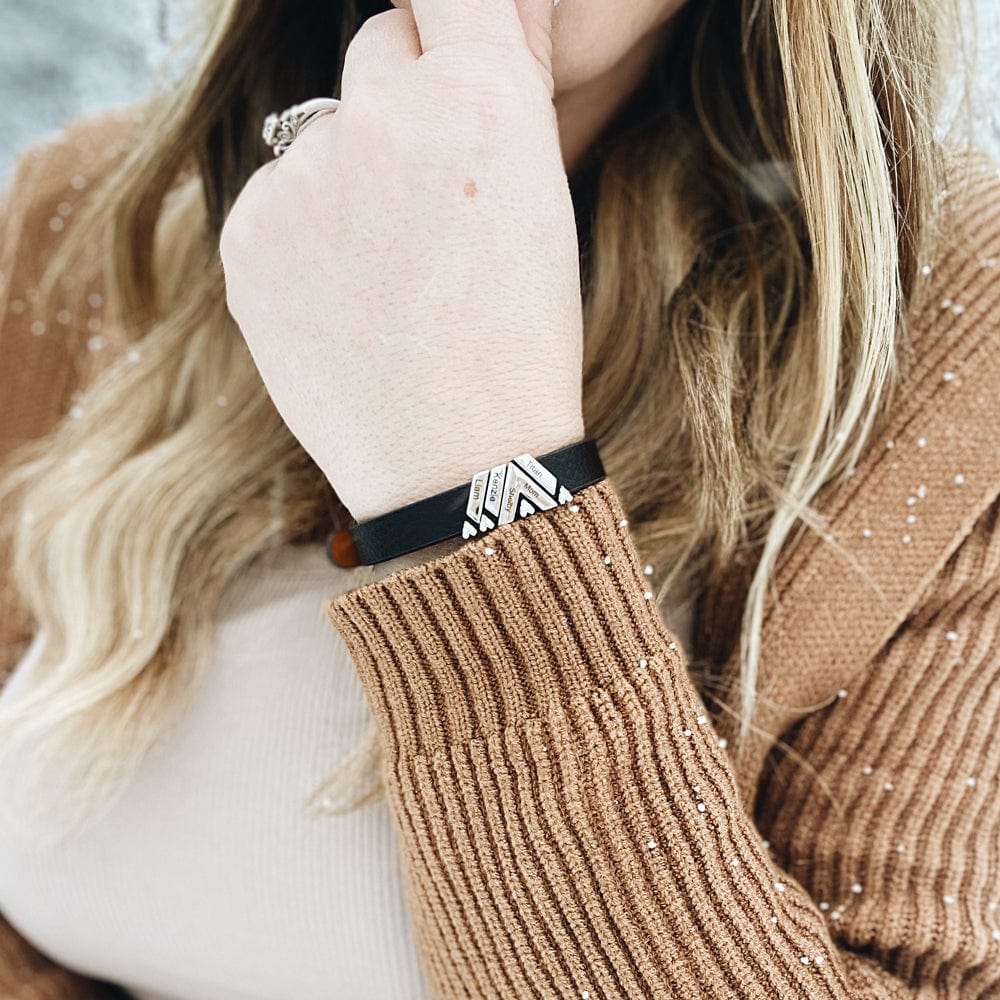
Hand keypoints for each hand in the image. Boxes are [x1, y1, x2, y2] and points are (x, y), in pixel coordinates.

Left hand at [218, 0, 584, 521]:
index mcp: (481, 103)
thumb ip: (497, 101)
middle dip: (404, 100)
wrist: (458, 464)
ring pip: (321, 130)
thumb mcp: (543, 208)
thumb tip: (472, 32)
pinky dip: (304, 232)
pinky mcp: (244, 234)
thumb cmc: (520, 344)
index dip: (450, 24)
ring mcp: (301, 179)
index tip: (446, 54)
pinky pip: (277, 198)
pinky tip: (343, 299)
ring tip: (386, 272)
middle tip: (429, 194)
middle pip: (379, 49)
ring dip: (349, 172)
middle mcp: (382, 119)